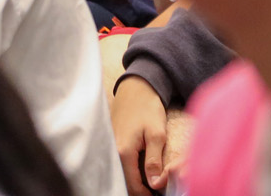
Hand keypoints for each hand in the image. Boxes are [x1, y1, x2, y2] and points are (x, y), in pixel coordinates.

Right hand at [111, 75, 170, 194]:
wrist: (135, 87)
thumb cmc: (147, 107)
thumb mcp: (156, 133)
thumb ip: (154, 161)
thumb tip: (153, 185)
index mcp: (123, 153)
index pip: (133, 186)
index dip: (147, 194)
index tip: (159, 194)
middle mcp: (113, 152)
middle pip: (125, 182)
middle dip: (140, 189)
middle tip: (156, 189)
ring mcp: (111, 147)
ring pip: (122, 173)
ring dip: (135, 180)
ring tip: (151, 179)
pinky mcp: (112, 143)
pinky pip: (120, 163)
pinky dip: (131, 169)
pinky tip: (143, 167)